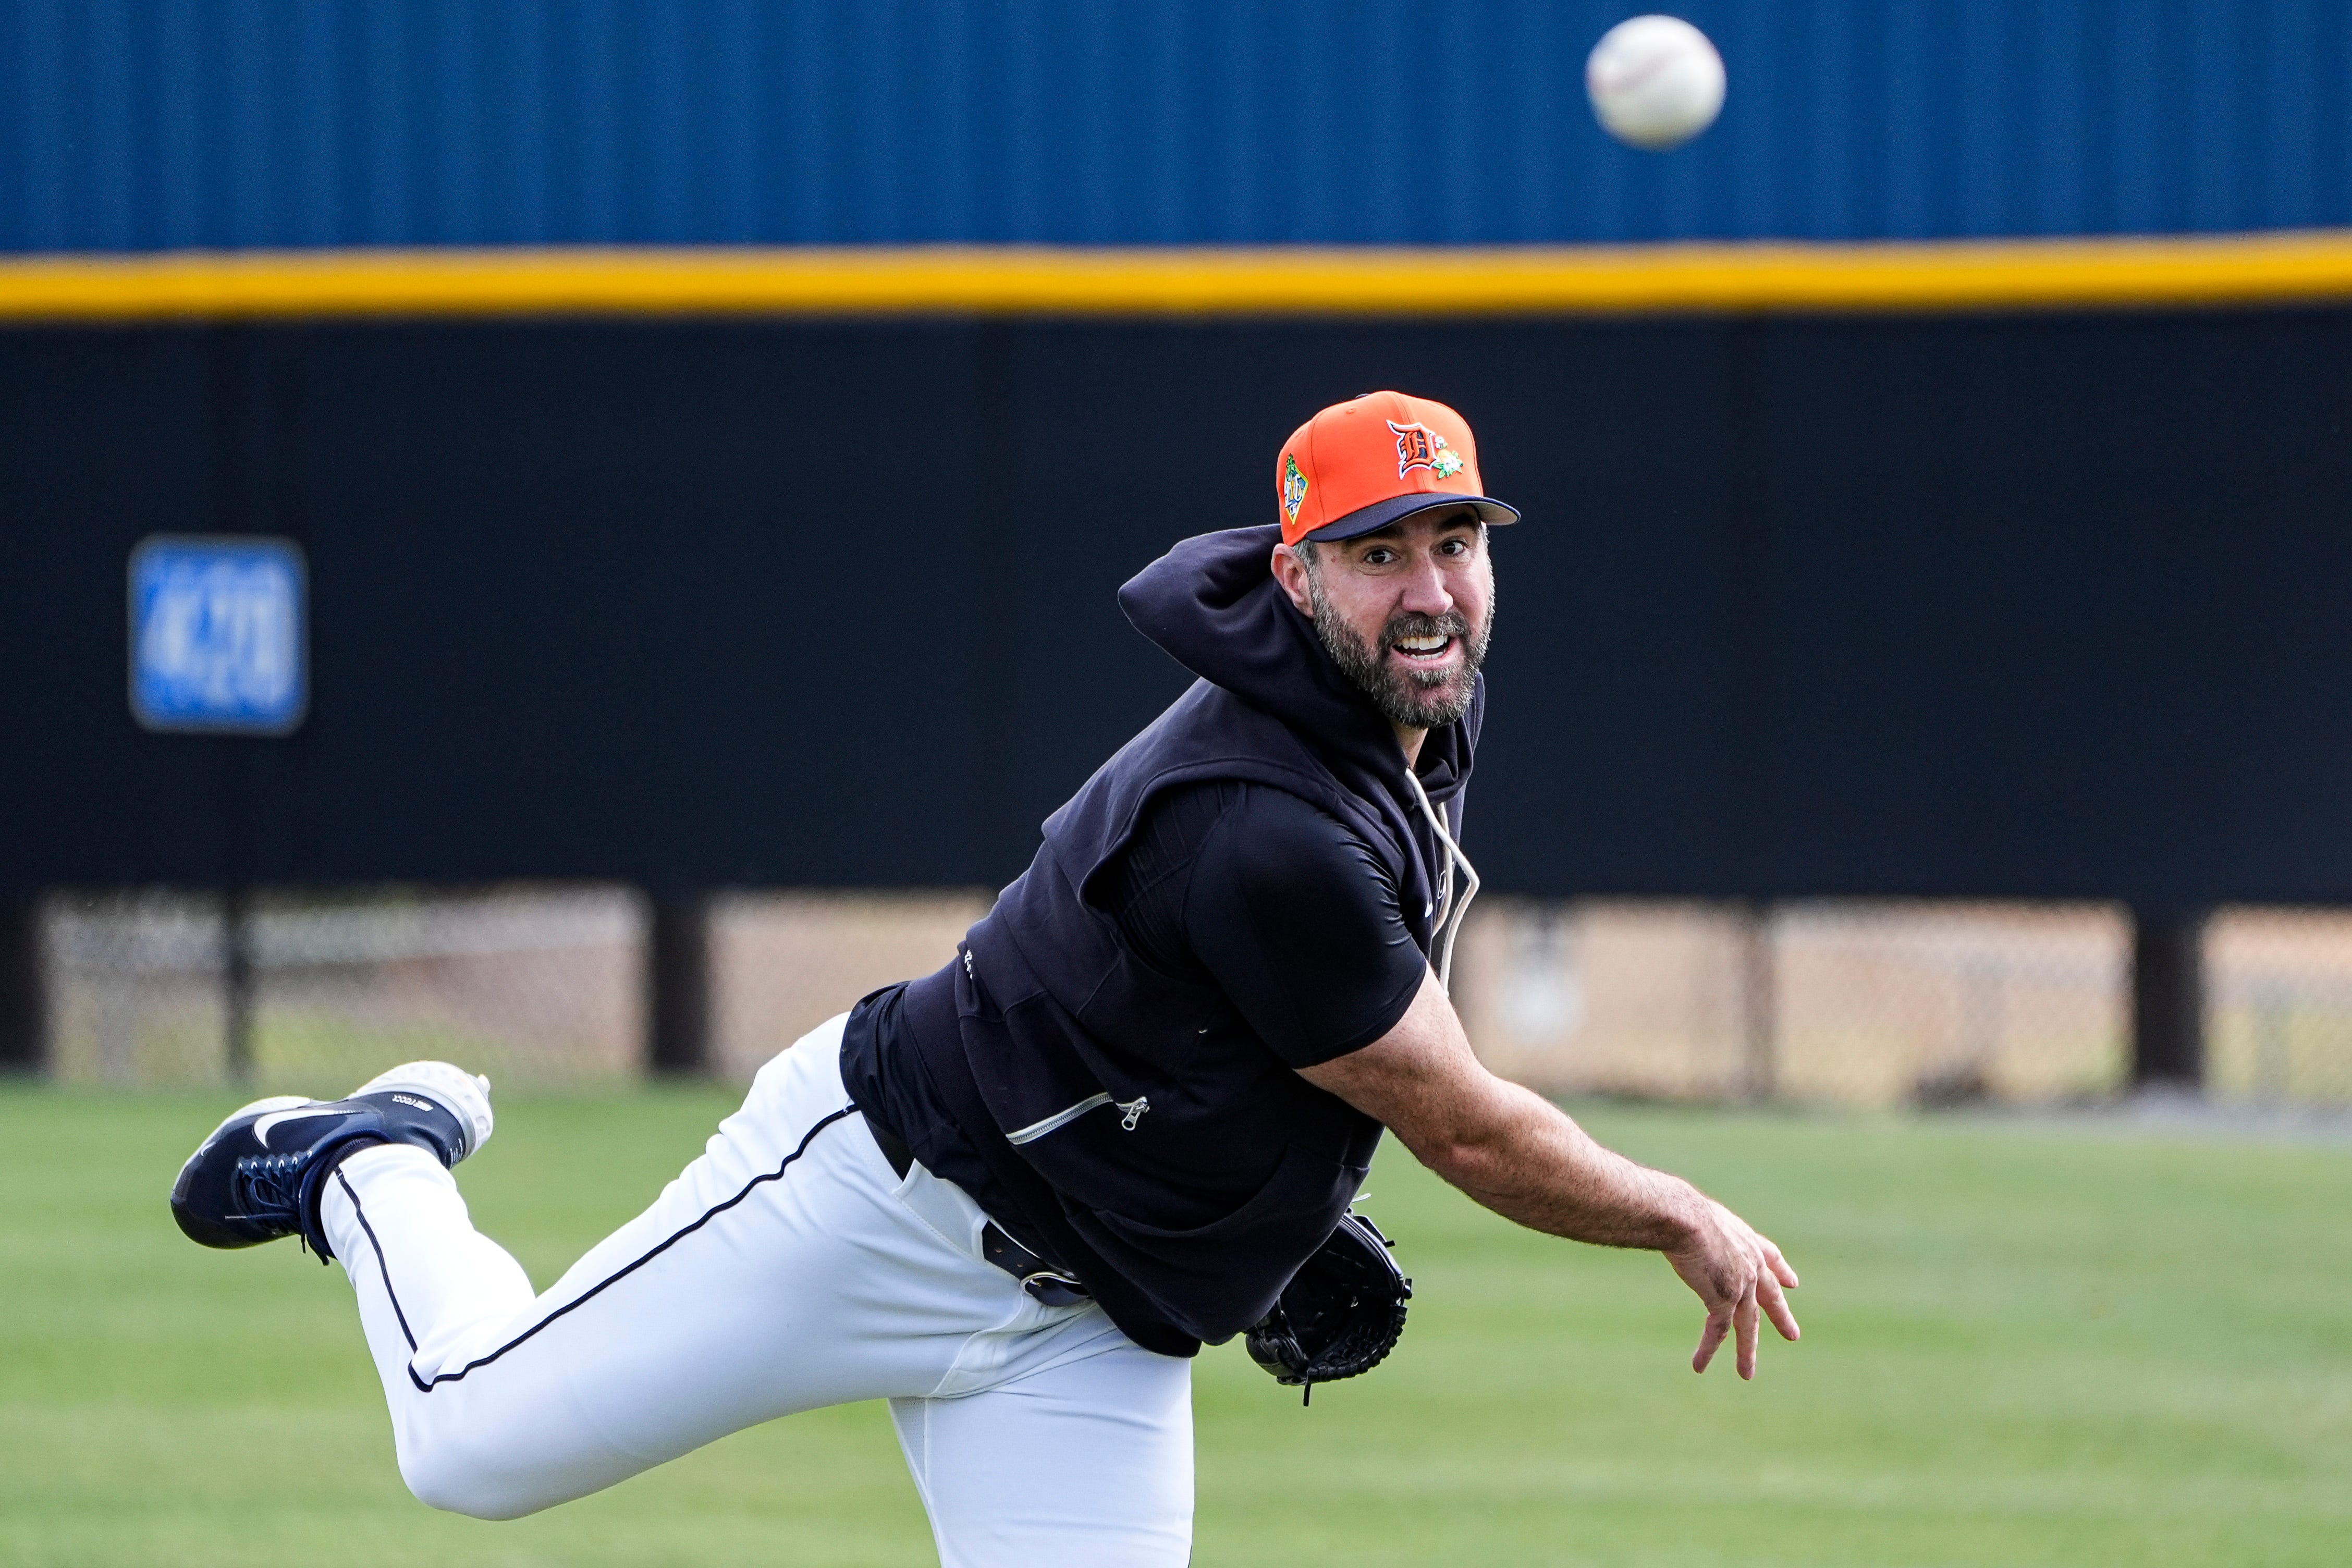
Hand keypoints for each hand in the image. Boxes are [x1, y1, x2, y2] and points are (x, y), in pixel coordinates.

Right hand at [1663, 1199, 1799, 1378]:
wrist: (1683, 1218)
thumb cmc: (1681, 1210)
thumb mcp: (1699, 1217)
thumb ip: (1700, 1229)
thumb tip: (1677, 1220)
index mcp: (1746, 1240)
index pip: (1771, 1257)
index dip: (1781, 1272)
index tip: (1792, 1283)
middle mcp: (1750, 1263)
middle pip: (1768, 1297)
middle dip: (1780, 1316)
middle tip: (1793, 1335)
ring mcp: (1742, 1284)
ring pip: (1746, 1324)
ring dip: (1745, 1351)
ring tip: (1746, 1374)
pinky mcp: (1724, 1300)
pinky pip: (1718, 1331)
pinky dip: (1708, 1350)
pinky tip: (1699, 1366)